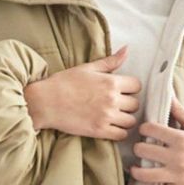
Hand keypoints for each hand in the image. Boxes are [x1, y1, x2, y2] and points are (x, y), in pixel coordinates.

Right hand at [23, 46, 140, 140]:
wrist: (46, 102)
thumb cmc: (64, 83)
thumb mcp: (87, 68)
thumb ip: (110, 62)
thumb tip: (127, 50)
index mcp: (110, 81)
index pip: (137, 86)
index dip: (131, 88)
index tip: (123, 90)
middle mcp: (112, 99)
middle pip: (135, 104)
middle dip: (128, 104)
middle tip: (117, 104)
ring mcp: (106, 116)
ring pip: (131, 121)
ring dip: (125, 119)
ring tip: (115, 117)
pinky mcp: (99, 131)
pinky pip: (121, 135)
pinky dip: (119, 132)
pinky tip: (111, 127)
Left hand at [126, 96, 183, 184]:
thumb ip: (181, 113)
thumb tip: (168, 95)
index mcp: (181, 139)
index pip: (151, 129)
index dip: (144, 128)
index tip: (145, 130)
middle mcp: (177, 157)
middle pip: (144, 150)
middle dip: (139, 148)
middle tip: (141, 148)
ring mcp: (177, 175)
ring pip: (146, 174)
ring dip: (136, 170)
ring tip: (135, 167)